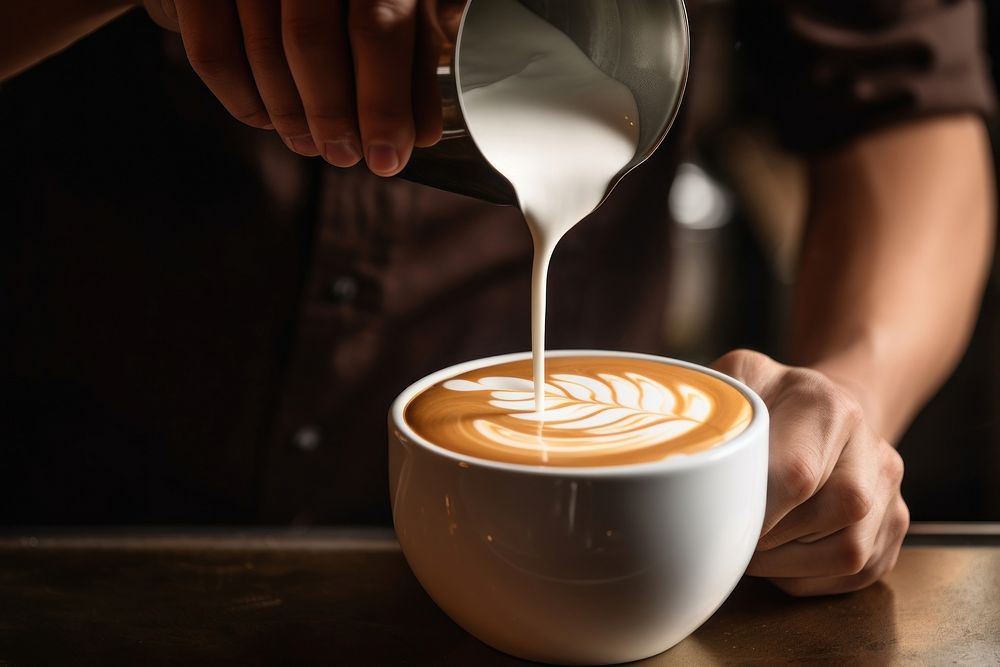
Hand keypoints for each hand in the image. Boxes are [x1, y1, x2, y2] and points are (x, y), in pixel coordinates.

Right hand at [142, 0, 444, 174]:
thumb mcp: (403, 3)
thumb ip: (413, 58)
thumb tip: (421, 133)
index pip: (378, 27)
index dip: (383, 102)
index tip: (387, 157)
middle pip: (311, 41)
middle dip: (331, 114)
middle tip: (346, 155)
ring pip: (261, 49)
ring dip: (290, 114)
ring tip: (312, 145)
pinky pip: (212, 52)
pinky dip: (241, 99)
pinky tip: (268, 120)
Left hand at [712, 349, 909, 595]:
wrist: (820, 407)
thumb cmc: (767, 399)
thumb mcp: (736, 379)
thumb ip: (712, 401)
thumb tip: (681, 448)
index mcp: (827, 407)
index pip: (796, 475)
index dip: (756, 508)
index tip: (722, 517)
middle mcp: (870, 447)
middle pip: (830, 517)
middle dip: (771, 538)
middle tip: (733, 533)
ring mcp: (888, 488)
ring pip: (849, 552)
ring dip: (790, 564)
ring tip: (753, 546)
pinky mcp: (894, 523)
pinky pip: (858, 574)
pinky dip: (809, 575)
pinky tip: (781, 556)